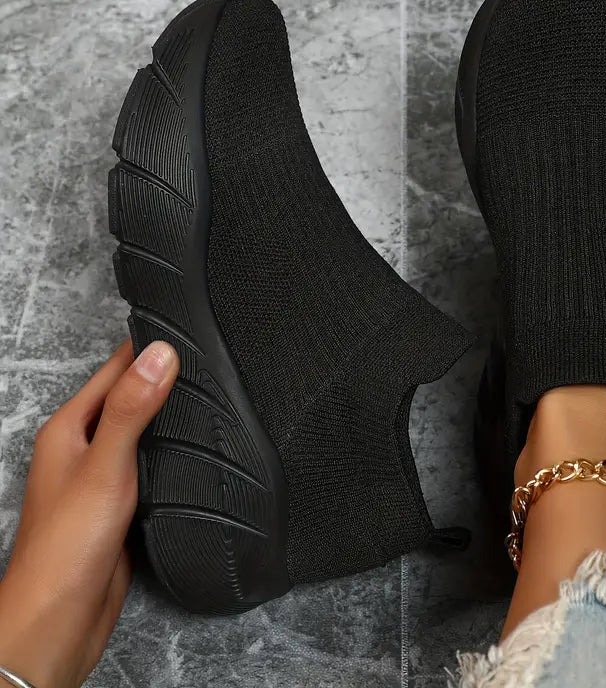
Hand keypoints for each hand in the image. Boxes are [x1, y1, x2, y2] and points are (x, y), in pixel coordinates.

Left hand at [0, 340, 177, 687]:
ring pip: (140, 430)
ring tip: (204, 394)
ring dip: (166, 413)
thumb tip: (160, 355)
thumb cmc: (68, 546)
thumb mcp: (106, 464)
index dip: (147, 348)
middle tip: (203, 357)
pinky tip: (191, 451)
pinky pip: (148, 463)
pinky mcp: (120, 504)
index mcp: (70, 428)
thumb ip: (133, 409)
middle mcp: (83, 447)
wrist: (61, 618)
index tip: (181, 327)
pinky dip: (169, 450)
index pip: (114, 370)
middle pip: (128, 397)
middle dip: (161, 376)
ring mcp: (101, 476)